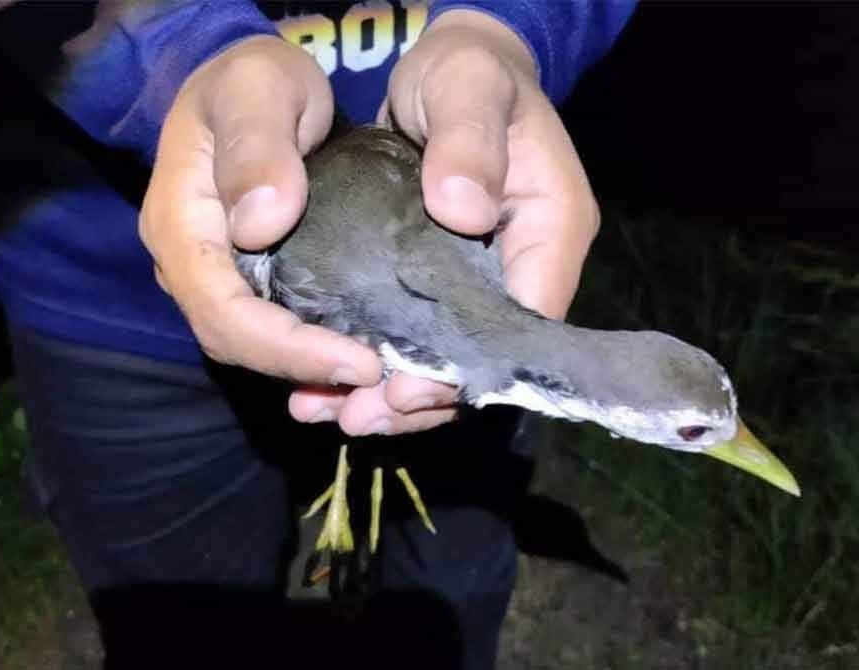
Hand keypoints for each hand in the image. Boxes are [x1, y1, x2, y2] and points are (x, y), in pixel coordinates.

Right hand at [140, 36, 381, 389]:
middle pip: (233, 340)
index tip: (357, 360)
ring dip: (307, 368)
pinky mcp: (242, 277)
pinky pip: (268, 329)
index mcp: (178, 222)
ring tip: (373, 376)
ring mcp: (211, 273)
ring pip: (250, 344)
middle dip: (302, 367)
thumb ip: (256, 145)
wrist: (248, 84)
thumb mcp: (259, 86)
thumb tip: (260, 224)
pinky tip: (356, 356)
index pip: (222, 309)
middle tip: (377, 375)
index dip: (285, 347)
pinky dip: (308, 351)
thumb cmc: (252, 78)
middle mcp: (187, 261)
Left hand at [290, 9, 599, 434]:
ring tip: (331, 412)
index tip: (407, 388)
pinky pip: (416, 339)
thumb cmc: (468, 74)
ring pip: (446, 360)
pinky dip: (376, 364)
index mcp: (550, 230)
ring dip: (392, 395)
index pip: (526, 323)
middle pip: (483, 359)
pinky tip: (328, 385)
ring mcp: (481, 284)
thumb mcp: (470, 85)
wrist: (446, 74)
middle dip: (422, 398)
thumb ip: (471, 141)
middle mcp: (522, 269)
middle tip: (355, 416)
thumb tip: (462, 209)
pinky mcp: (440, 286)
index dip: (471, 367)